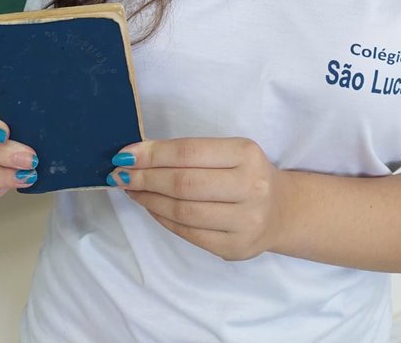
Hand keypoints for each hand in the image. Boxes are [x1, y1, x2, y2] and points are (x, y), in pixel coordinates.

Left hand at [106, 137, 283, 260]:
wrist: (281, 210)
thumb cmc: (245, 173)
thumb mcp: (228, 152)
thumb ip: (189, 153)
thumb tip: (136, 157)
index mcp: (245, 153)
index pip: (189, 152)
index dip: (152, 154)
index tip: (124, 155)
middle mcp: (249, 187)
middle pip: (183, 184)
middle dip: (144, 178)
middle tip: (119, 174)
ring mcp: (245, 221)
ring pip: (183, 211)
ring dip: (149, 200)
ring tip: (131, 190)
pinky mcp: (235, 248)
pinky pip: (188, 233)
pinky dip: (162, 219)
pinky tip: (150, 207)